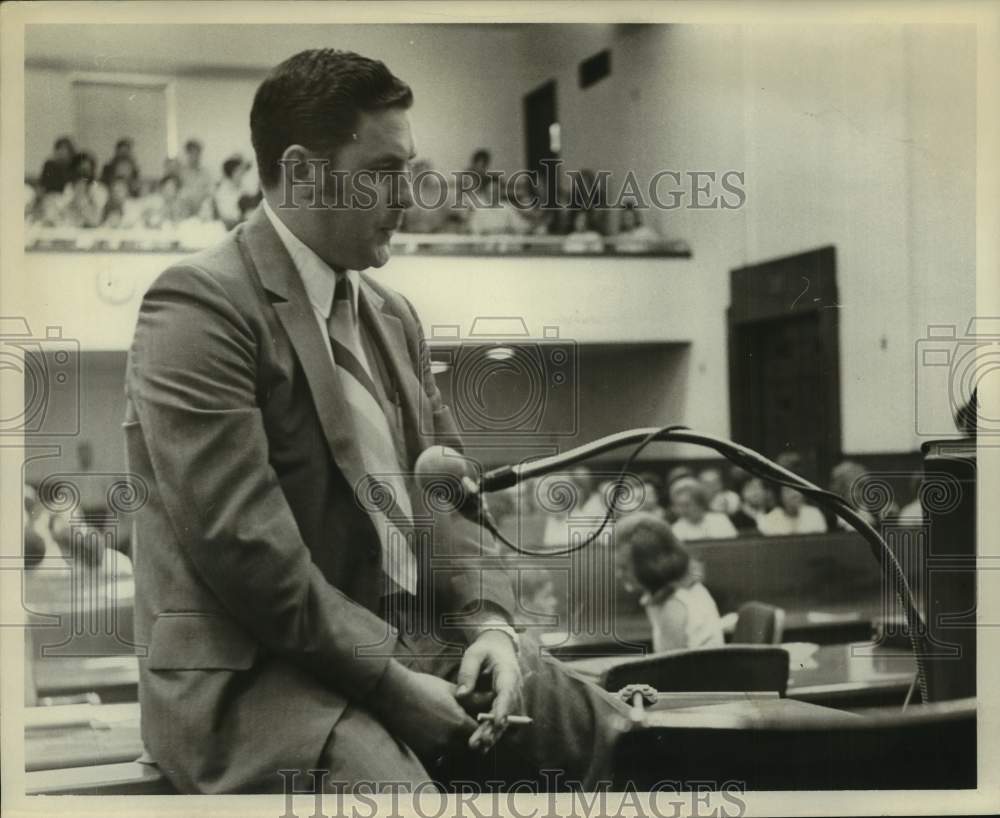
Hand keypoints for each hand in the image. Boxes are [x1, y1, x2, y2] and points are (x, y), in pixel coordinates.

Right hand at [369, 660, 476, 762]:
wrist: (393, 694)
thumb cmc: (423, 687)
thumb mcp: (450, 690)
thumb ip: (474, 698)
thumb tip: (492, 698)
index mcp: (459, 723)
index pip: (481, 735)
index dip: (483, 731)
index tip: (481, 726)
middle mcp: (448, 740)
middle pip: (469, 748)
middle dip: (471, 740)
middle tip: (468, 729)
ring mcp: (434, 749)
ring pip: (454, 753)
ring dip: (456, 745)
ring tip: (450, 730)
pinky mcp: (421, 753)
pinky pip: (438, 755)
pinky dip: (440, 749)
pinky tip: (435, 734)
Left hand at [454, 629, 521, 752]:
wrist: (498, 649)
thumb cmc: (485, 651)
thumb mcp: (474, 654)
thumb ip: (467, 672)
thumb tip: (461, 696)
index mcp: (508, 673)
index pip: (507, 693)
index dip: (503, 709)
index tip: (497, 722)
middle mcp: (513, 690)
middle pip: (506, 712)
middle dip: (493, 729)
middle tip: (479, 741)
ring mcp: (510, 700)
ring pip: (503, 721)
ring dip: (491, 735)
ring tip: (477, 746)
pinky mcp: (504, 706)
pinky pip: (499, 722)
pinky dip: (491, 733)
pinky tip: (481, 746)